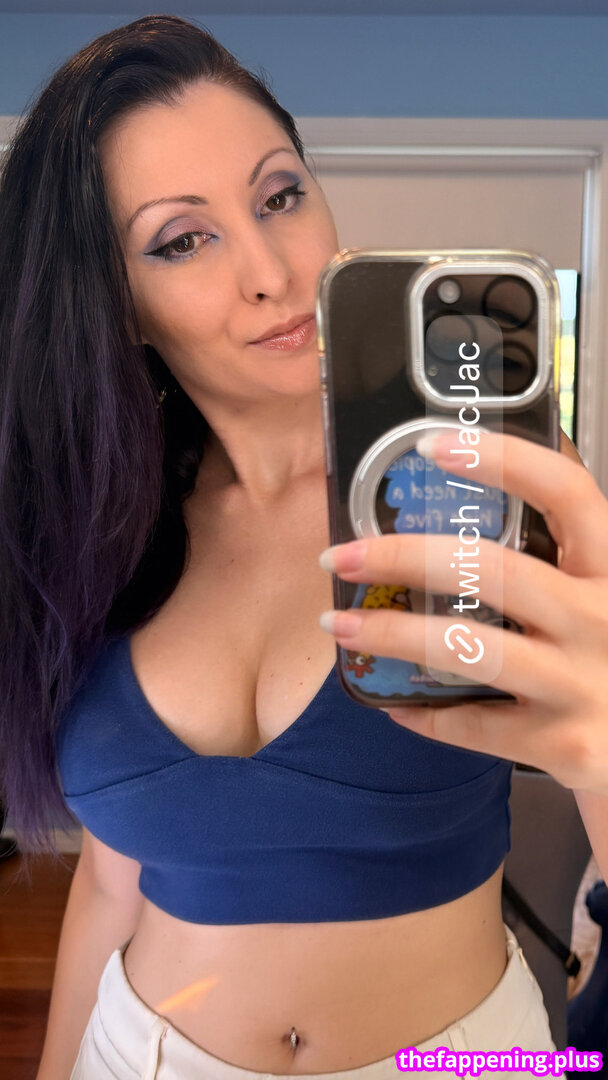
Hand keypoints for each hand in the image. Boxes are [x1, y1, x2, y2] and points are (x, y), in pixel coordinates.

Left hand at [319, 429, 607, 795]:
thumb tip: (475, 495)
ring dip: (393, 634)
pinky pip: (475, 723)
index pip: (566, 493)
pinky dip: (427, 715)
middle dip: (404, 557)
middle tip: (341, 556)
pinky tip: (394, 706)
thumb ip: (559, 556)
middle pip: (494, 570)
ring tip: (340, 626)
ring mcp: (585, 683)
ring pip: (469, 647)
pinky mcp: (567, 744)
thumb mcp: (601, 594)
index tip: (431, 445)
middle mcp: (602, 618)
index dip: (502, 460)